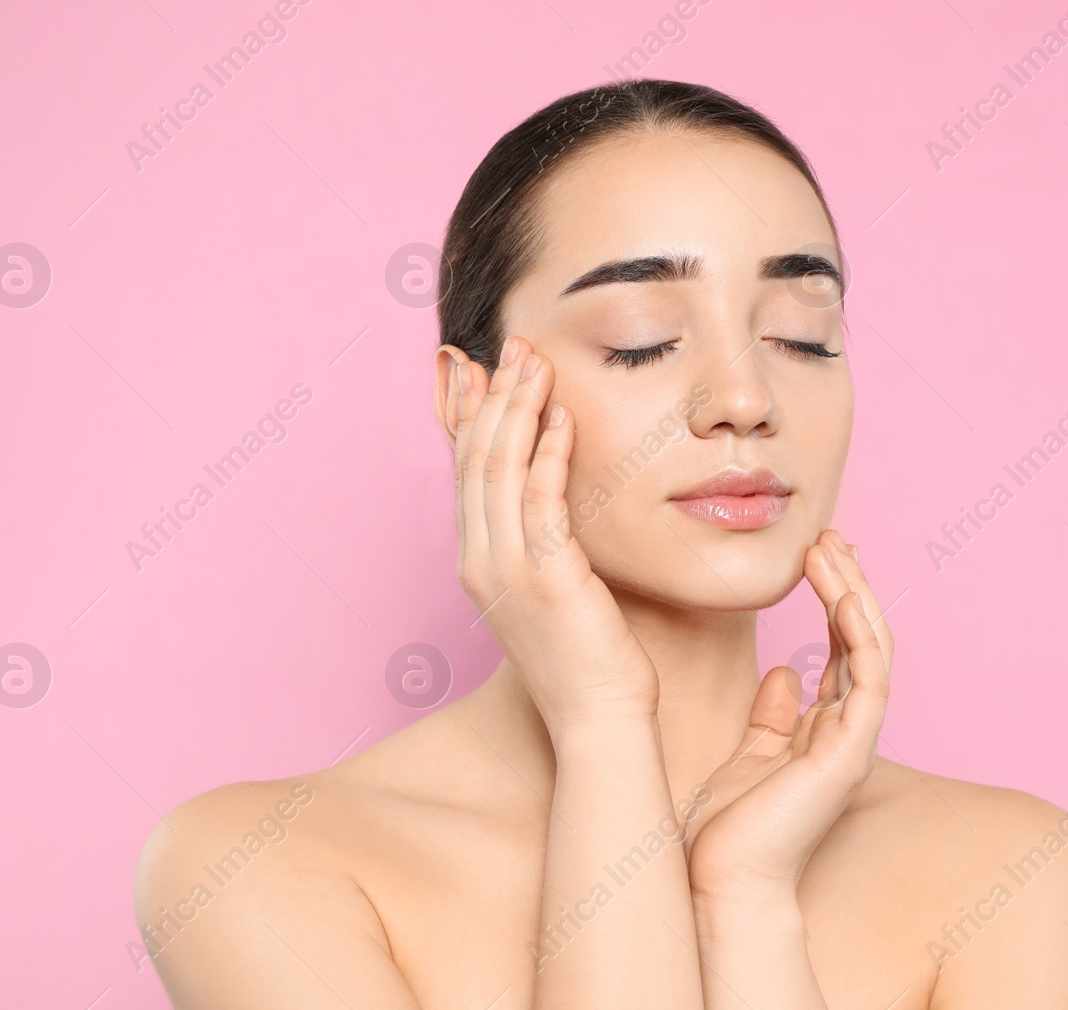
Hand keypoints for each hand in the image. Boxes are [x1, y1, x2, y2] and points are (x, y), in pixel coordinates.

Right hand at [448, 335, 659, 730]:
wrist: (599, 720)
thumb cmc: (590, 659)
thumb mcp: (556, 589)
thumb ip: (547, 541)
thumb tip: (557, 502)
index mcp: (479, 563)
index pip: (468, 472)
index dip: (477, 415)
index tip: (490, 367)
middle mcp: (480, 562)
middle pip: (476, 461)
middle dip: (495, 397)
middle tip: (517, 346)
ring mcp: (506, 570)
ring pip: (499, 471)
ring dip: (517, 409)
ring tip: (536, 361)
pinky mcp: (544, 577)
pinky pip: (539, 500)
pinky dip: (547, 453)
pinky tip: (562, 417)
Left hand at [682, 529, 893, 900]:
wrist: (721, 882)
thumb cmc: (726, 831)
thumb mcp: (746, 755)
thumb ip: (771, 717)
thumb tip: (784, 673)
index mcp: (822, 731)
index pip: (840, 649)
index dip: (833, 598)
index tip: (816, 552)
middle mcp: (845, 732)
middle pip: (862, 640)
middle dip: (848, 584)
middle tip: (828, 536)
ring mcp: (852, 741)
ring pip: (872, 649)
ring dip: (854, 594)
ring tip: (829, 547)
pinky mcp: (849, 752)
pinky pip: (869, 678)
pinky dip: (858, 631)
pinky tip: (840, 592)